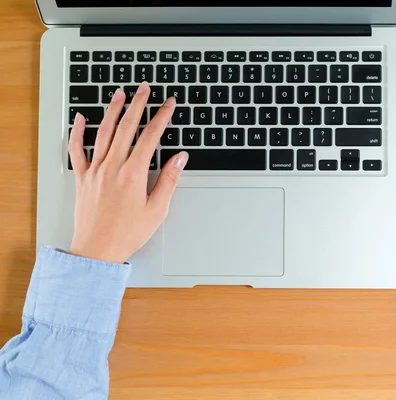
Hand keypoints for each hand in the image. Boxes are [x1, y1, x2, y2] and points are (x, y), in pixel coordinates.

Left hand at [67, 83, 188, 263]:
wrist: (97, 250)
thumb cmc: (127, 233)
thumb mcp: (157, 209)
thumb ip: (169, 180)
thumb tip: (180, 158)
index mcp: (133, 174)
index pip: (150, 136)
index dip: (161, 117)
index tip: (168, 104)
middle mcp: (113, 167)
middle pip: (126, 127)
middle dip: (138, 104)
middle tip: (145, 89)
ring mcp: (95, 170)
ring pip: (104, 132)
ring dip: (113, 110)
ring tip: (120, 94)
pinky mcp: (82, 177)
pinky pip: (77, 149)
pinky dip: (78, 132)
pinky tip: (81, 119)